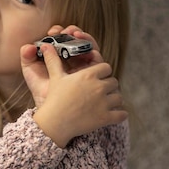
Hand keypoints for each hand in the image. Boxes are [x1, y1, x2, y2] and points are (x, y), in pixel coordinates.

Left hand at [20, 24, 101, 107]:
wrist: (52, 110)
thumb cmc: (42, 91)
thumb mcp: (32, 72)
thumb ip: (27, 57)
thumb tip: (29, 46)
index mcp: (58, 56)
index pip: (61, 39)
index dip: (59, 33)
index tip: (53, 32)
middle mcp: (72, 59)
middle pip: (76, 41)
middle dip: (73, 32)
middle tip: (68, 31)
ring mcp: (83, 66)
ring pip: (88, 47)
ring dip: (85, 39)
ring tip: (78, 35)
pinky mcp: (93, 75)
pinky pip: (97, 62)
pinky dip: (94, 53)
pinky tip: (89, 51)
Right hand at [21, 26, 126, 147]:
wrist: (55, 123)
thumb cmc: (54, 99)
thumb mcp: (56, 78)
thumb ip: (53, 60)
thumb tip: (46, 44)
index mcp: (89, 75)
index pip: (106, 68)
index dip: (102, 72)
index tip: (97, 78)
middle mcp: (99, 87)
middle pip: (114, 82)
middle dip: (108, 86)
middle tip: (100, 92)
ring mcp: (104, 103)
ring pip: (119, 98)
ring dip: (114, 100)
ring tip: (106, 103)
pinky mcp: (106, 118)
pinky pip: (122, 114)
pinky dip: (120, 114)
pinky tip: (114, 114)